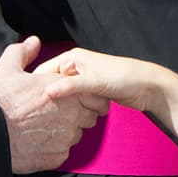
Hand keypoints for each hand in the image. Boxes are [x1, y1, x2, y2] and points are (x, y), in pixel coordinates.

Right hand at [0, 36, 103, 172]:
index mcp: (65, 90)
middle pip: (88, 117)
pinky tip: (37, 143)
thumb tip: (34, 42)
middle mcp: (71, 115)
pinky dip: (53, 149)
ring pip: (75, 136)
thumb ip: (24, 52)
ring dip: (65, 132)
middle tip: (54, 114)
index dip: (84, 97)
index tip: (72, 99)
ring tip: (43, 128)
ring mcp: (66, 138)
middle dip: (77, 115)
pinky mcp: (57, 157)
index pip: (94, 96)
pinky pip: (62, 153)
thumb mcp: (7, 68)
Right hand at [43, 47, 177, 117]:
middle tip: (42, 114)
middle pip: (52, 84)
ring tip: (57, 118)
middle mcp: (75, 67)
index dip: (36, 85)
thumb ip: (70, 87)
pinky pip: (75, 102)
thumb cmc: (123, 77)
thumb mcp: (93, 82)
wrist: (147, 86)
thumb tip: (47, 93)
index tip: (29, 103)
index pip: (44, 71)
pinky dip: (73, 109)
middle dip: (49, 98)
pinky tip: (71, 118)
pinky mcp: (90, 92)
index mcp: (72, 58)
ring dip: (62, 106)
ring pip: (64, 95)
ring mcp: (82, 80)